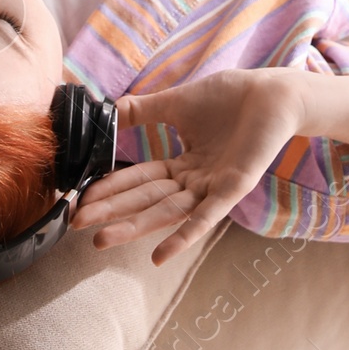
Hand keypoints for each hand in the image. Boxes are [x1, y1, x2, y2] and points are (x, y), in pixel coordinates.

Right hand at [69, 67, 308, 263]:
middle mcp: (194, 181)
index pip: (138, 180)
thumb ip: (142, 111)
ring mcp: (213, 188)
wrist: (271, 93)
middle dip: (112, 213)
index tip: (80, 199)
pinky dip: (183, 236)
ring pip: (167, 211)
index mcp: (182, 164)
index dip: (110, 189)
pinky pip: (206, 217)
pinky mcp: (233, 188)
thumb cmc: (229, 98)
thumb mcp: (176, 104)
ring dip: (134, 227)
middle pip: (146, 200)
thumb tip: (108, 109)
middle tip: (77, 224)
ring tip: (101, 240)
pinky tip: (160, 256)